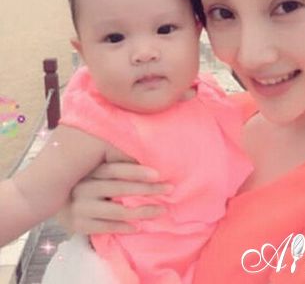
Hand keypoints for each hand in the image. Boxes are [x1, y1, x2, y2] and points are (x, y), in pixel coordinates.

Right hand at [57, 157, 171, 234]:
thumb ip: (113, 166)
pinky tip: (138, 227)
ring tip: (161, 210)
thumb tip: (145, 158)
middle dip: (147, 189)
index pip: (116, 170)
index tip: (158, 173)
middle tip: (169, 189)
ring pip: (117, 211)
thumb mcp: (95, 171)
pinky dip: (124, 228)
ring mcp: (80, 208)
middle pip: (120, 189)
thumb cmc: (84, 182)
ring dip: (142, 211)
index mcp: (90, 171)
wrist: (52, 200)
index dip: (137, 171)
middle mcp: (84, 188)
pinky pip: (106, 228)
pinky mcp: (78, 225)